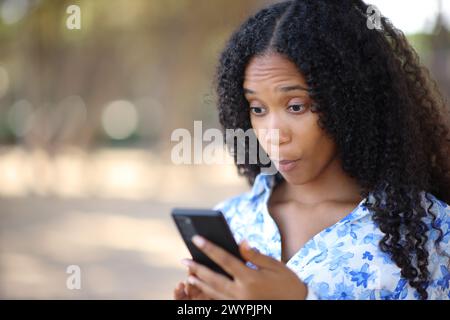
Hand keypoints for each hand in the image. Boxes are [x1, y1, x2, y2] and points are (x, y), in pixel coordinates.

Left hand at [180, 235, 306, 299]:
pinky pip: (221, 303)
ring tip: (189, 275)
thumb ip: (254, 255)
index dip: (210, 248)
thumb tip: (240, 242)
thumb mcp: (275, 265)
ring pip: (214, 293)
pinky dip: (210, 296)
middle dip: (197, 268)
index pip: (225, 259)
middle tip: (183, 260)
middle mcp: (242, 293)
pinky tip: (203, 289)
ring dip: (200, 284)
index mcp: (251, 278)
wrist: (298, 305)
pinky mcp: (241, 311)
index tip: (197, 238)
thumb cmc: (287, 283)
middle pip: (214, 279)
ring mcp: (240, 304)